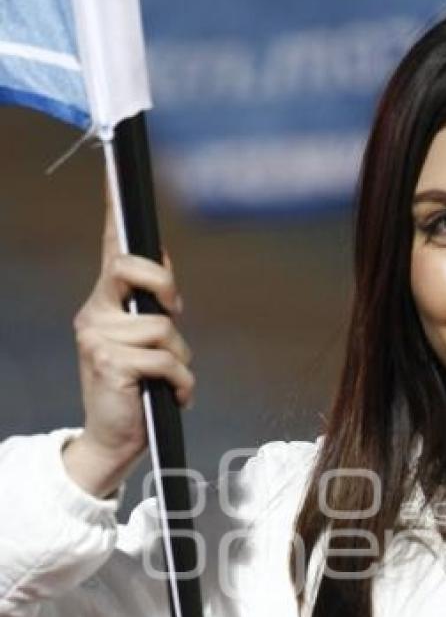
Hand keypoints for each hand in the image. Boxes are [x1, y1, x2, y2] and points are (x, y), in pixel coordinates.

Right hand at [63, 198, 192, 497]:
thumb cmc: (137, 391)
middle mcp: (94, 314)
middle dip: (165, 286)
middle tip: (175, 312)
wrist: (113, 439)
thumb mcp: (147, 345)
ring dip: (179, 360)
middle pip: (132, 269)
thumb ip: (152, 308)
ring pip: (163, 328)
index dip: (112, 212)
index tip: (116, 176)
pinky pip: (166, 361)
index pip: (110, 250)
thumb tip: (165, 270)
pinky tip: (171, 396)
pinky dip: (180, 383)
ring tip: (167, 381)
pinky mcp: (110, 364)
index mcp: (103, 304)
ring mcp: (98, 338)